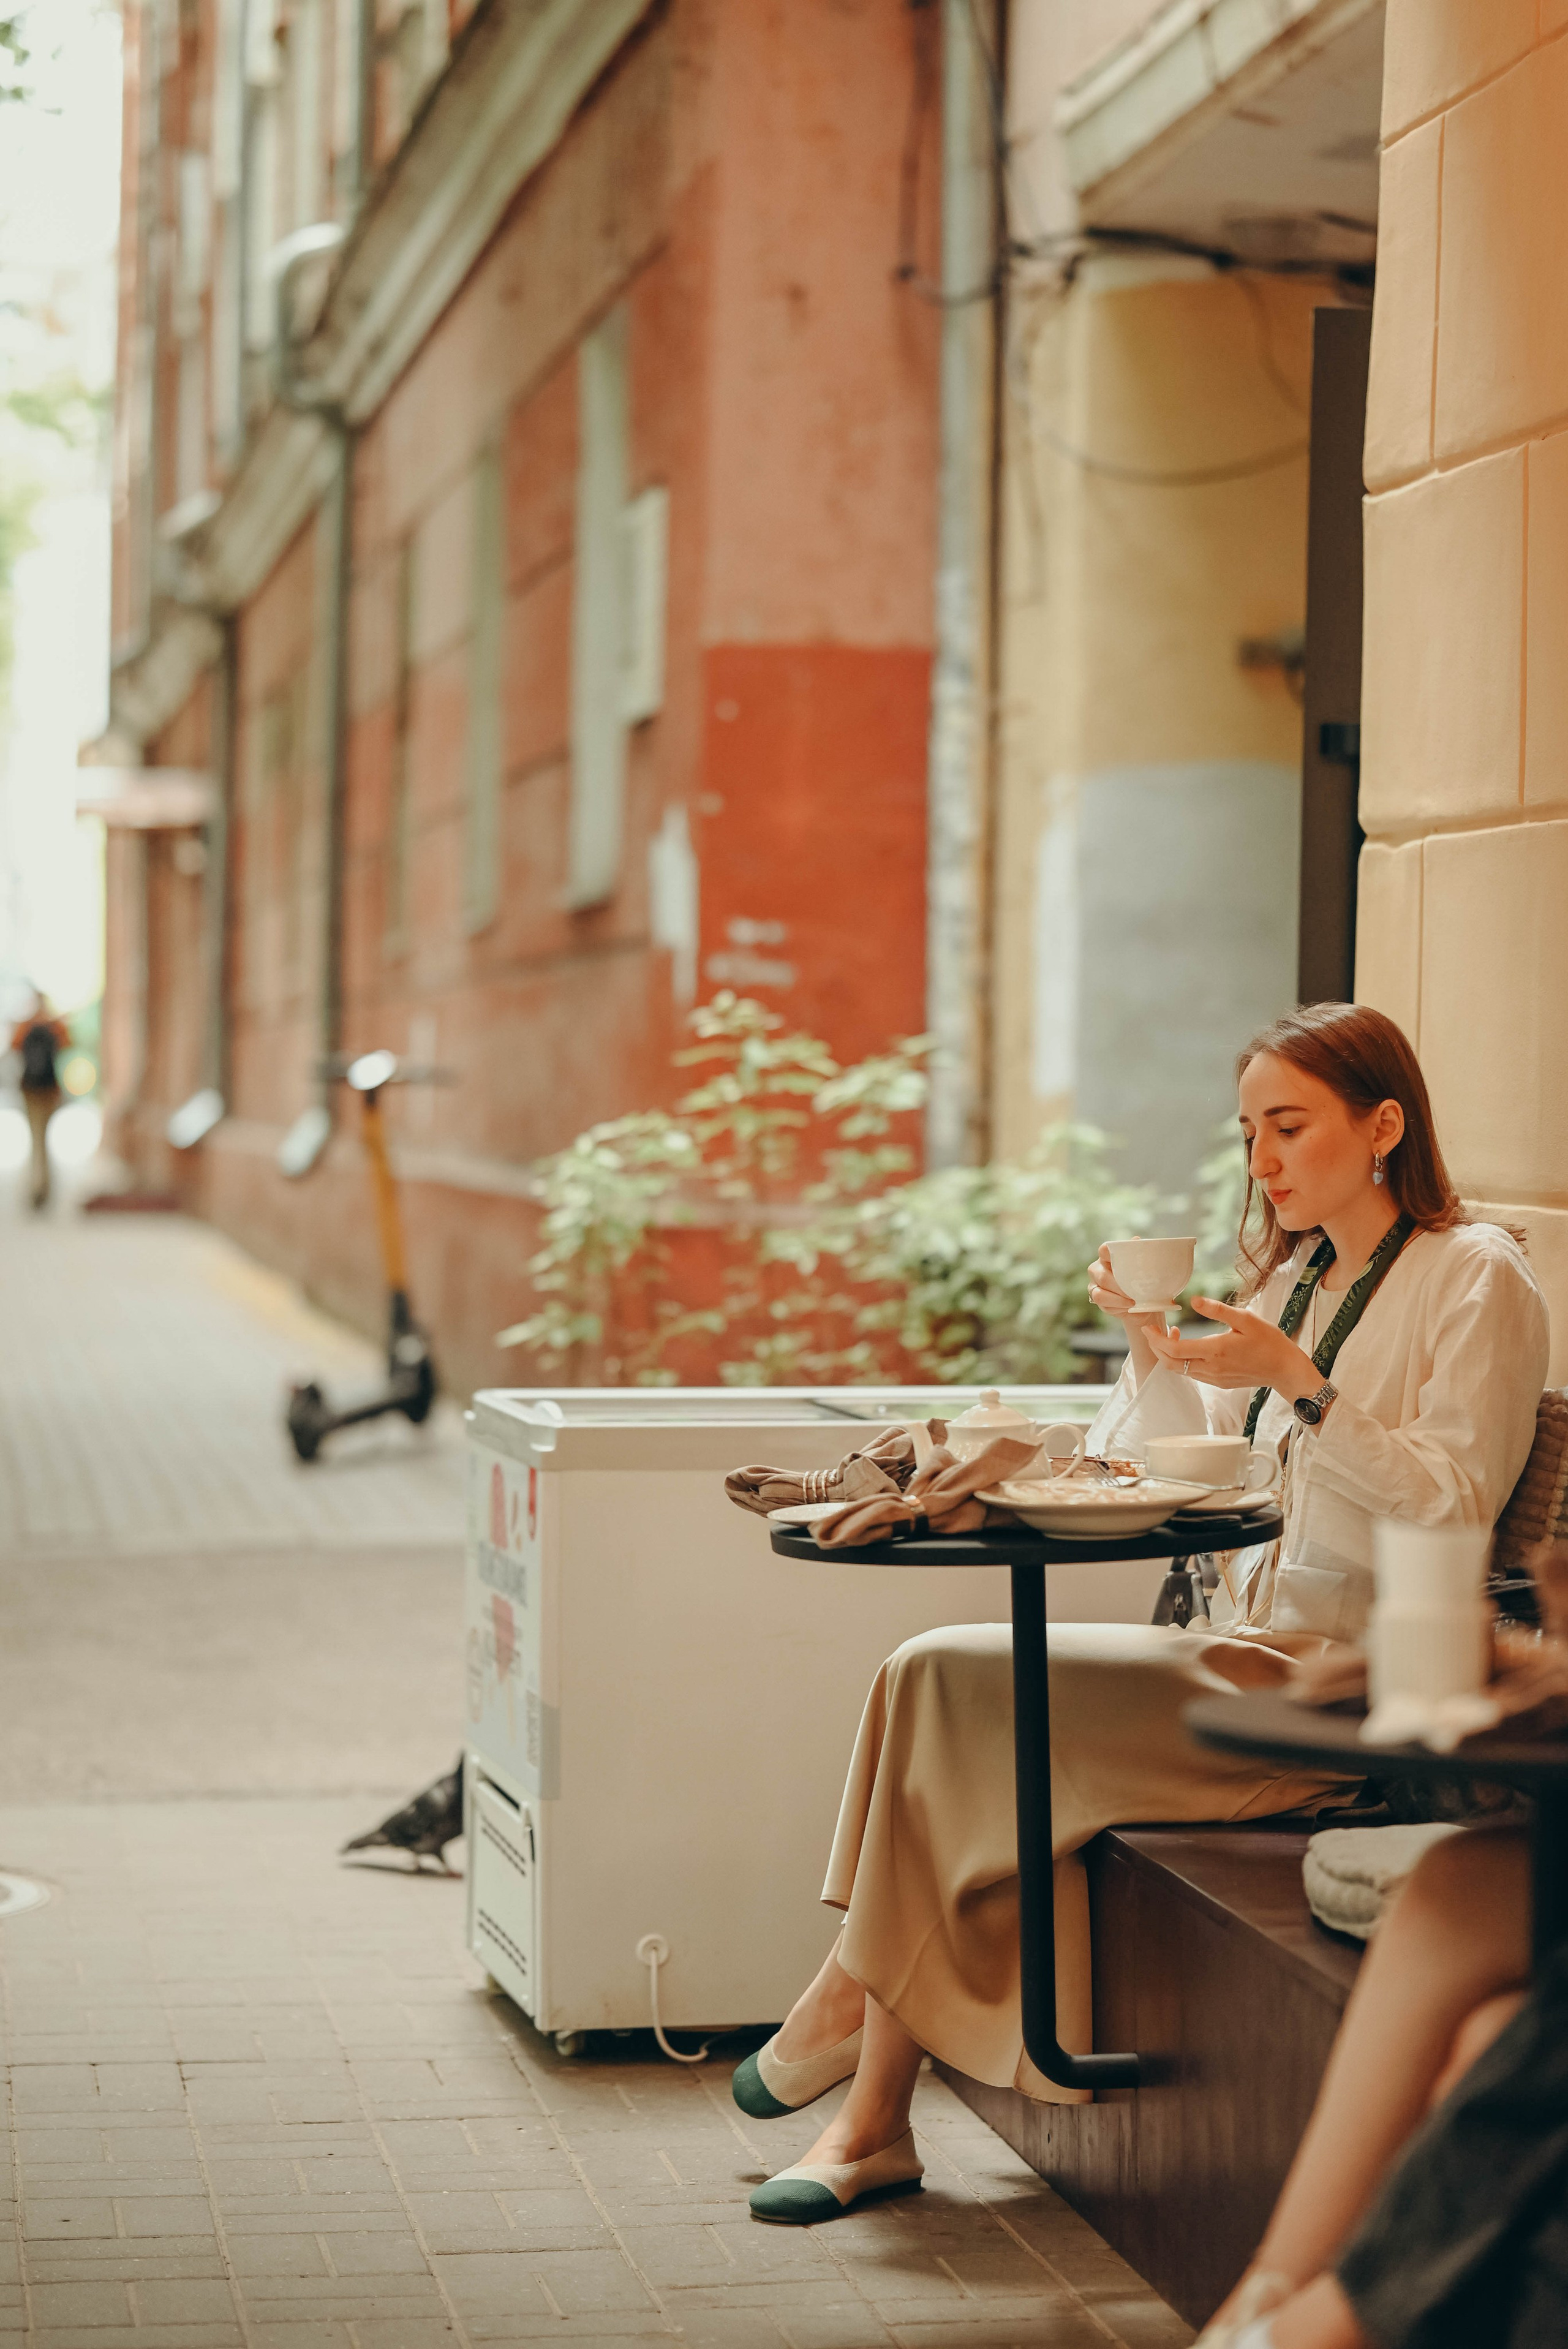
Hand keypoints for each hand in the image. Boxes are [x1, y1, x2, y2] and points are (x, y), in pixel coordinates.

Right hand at [1087, 1244, 1173, 1329]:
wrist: (1144, 1301)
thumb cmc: (1143, 1281)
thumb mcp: (1145, 1268)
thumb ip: (1140, 1254)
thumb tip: (1136, 1240)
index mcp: (1108, 1257)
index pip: (1104, 1250)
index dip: (1110, 1253)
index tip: (1123, 1258)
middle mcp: (1098, 1269)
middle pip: (1102, 1275)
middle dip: (1119, 1286)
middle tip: (1135, 1291)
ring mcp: (1094, 1285)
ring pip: (1099, 1293)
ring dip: (1118, 1298)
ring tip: (1133, 1301)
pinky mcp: (1096, 1299)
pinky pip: (1102, 1304)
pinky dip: (1117, 1306)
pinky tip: (1128, 1305)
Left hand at [1143, 1295, 1321, 1399]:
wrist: (1284, 1369)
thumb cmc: (1268, 1341)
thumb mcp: (1245, 1319)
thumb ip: (1217, 1310)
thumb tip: (1193, 1301)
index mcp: (1215, 1350)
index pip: (1173, 1349)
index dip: (1156, 1339)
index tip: (1149, 1326)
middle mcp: (1210, 1368)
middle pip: (1170, 1363)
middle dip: (1156, 1347)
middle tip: (1155, 1330)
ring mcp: (1214, 1378)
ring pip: (1179, 1370)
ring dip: (1169, 1353)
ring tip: (1173, 1333)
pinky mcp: (1218, 1383)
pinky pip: (1192, 1373)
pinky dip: (1182, 1360)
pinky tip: (1189, 1346)